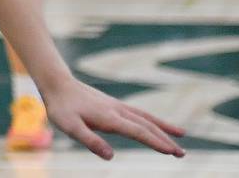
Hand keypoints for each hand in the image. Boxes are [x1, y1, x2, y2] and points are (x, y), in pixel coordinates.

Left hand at [42, 74, 184, 159]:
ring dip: (163, 127)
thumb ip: (90, 141)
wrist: (56, 83)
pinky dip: (151, 119)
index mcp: (109, 118)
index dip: (155, 142)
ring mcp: (116, 106)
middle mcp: (117, 110)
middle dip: (165, 139)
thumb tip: (111, 156)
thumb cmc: (61, 107)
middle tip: (182, 153)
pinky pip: (137, 112)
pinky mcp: (113, 105)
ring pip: (145, 117)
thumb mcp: (70, 127)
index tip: (172, 152)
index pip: (138, 132)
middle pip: (146, 126)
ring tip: (181, 135)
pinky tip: (155, 124)